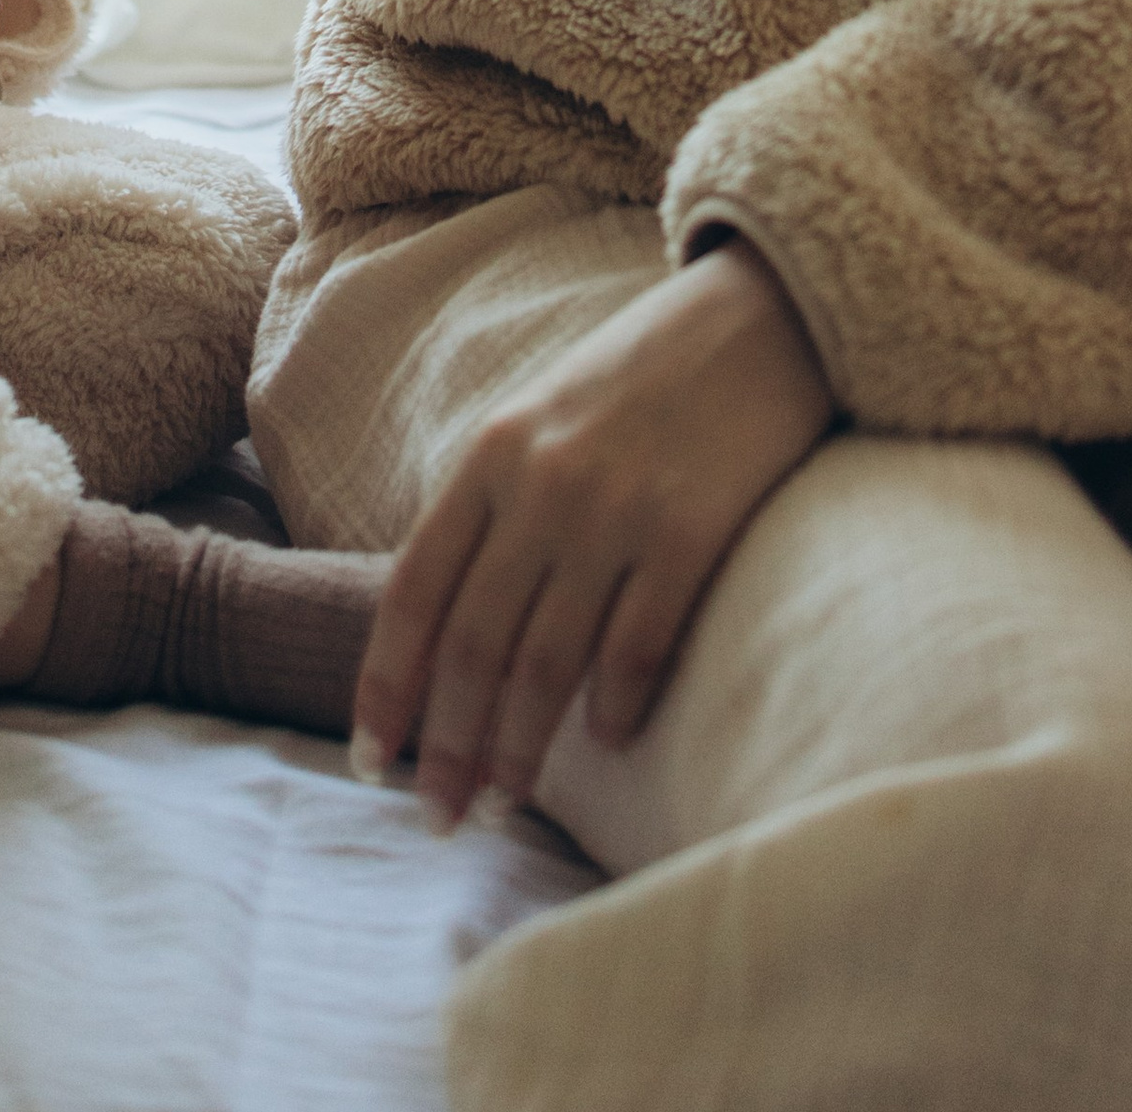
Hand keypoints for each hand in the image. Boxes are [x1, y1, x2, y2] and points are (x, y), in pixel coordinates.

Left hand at [352, 238, 833, 826]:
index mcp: (492, 454)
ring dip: (520, 749)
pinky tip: (606, 741)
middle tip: (441, 817)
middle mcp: (542, 483)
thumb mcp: (541, 418)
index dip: (386, 685)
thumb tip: (446, 631)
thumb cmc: (642, 377)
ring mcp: (618, 508)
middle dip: (448, 744)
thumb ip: (493, 507)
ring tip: (506, 804)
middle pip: (473, 644)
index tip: (372, 761)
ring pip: (547, 663)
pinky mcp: (694, 529)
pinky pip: (640, 645)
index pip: (414, 591)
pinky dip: (615, 705)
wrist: (759, 313)